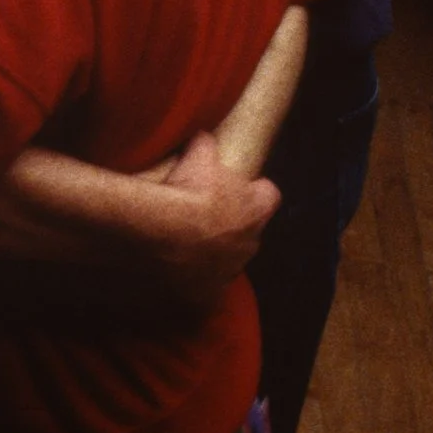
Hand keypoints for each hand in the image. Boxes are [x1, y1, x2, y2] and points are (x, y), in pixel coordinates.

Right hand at [149, 132, 279, 309]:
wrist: (163, 234)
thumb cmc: (186, 192)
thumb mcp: (197, 155)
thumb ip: (205, 146)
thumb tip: (203, 135)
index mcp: (254, 209)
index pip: (269, 195)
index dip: (254, 191)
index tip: (236, 188)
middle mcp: (250, 244)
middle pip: (248, 233)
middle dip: (231, 227)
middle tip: (201, 218)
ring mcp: (230, 272)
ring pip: (227, 263)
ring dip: (211, 255)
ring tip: (181, 247)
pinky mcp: (207, 297)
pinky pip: (203, 293)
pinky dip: (191, 285)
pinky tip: (172, 276)